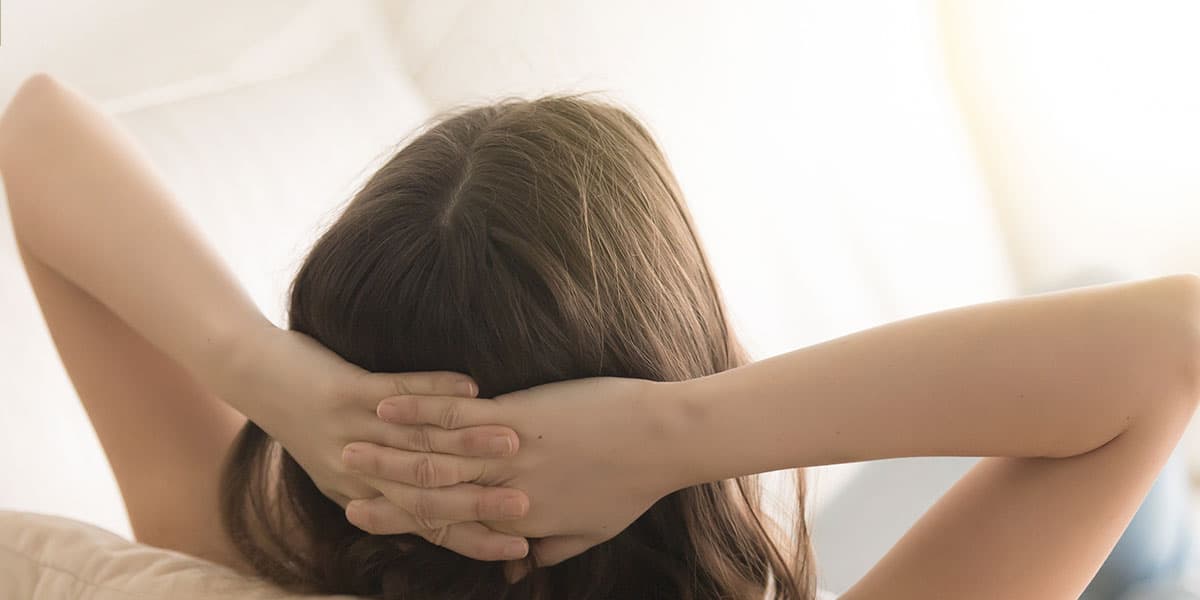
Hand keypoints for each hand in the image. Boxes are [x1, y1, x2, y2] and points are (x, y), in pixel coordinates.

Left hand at [216, 324, 531, 560]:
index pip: (426, 527)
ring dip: (469, 445)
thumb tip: (440, 511)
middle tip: (526, 505)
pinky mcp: (344, 391)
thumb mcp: (340, 470)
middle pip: (426, 496)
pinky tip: (472, 386)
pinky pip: (398, 392)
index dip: (473, 540)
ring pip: (419, 446)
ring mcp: (350, 432)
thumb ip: (384, 492)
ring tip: (512, 444)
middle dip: (479, 502)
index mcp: (359, 496)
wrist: (253, 376)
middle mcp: (355, 473)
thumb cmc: (306, 422)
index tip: (519, 548)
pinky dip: (436, 390)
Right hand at [341, 377, 686, 577]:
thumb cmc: (633, 485)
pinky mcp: (516, 417)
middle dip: (382, 487)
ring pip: (432, 456)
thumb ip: (552, 548)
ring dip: (386, 450)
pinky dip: (417, 409)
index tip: (367, 515)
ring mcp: (506, 456)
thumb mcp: (592, 531)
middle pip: (429, 494)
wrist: (663, 441)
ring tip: (347, 442)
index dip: (405, 522)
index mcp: (518, 522)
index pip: (449, 526)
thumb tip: (523, 566)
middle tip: (342, 478)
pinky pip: (454, 416)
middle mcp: (503, 494)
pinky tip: (386, 402)